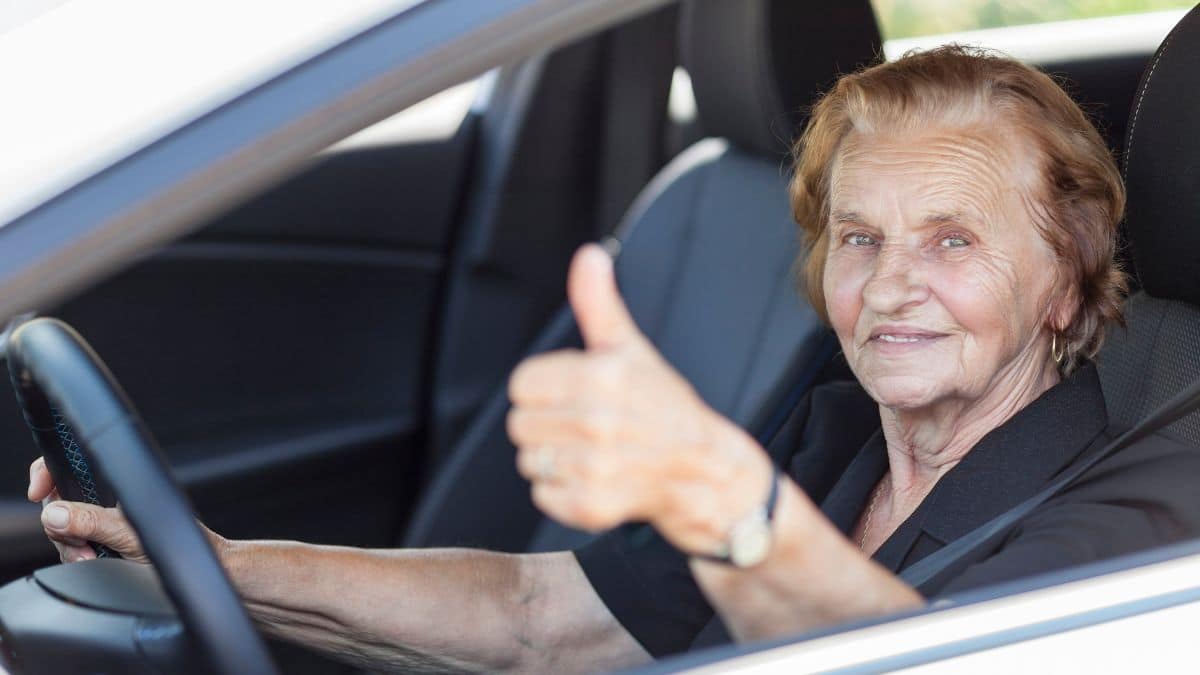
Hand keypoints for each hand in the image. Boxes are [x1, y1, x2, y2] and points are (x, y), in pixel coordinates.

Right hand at [27, 457, 225, 563]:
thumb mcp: (130, 533)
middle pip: (58, 507)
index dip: (48, 475)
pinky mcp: (99, 546)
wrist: (193, 570)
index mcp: (114, 486)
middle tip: (81, 543)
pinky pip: (72, 550)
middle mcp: (104, 503)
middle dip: (61, 527)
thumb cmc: (177, 542)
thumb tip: (55, 513)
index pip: (69, 469)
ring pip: (62, 532)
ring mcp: (100, 525)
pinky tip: (94, 562)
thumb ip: (93, 522)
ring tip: (94, 556)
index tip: (40, 490)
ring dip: (71, 547)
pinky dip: (78, 558)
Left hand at [507, 244, 771, 554]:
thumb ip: (598, 303)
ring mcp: (595, 466)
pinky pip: (543, 495)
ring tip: (592, 452)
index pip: (521, 384)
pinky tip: (596, 479)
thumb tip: (589, 255)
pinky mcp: (592, 505)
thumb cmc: (663, 406)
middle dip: (547, 424)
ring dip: (554, 460)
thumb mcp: (631, 349)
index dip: (544, 389)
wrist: (705, 469)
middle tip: (586, 425)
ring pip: (529, 460)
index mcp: (600, 376)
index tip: (574, 394)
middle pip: (520, 423)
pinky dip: (563, 493)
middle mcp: (597, 421)